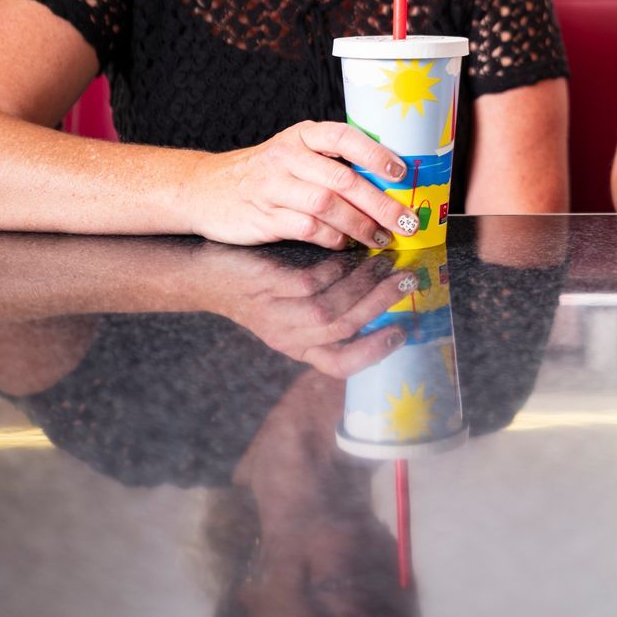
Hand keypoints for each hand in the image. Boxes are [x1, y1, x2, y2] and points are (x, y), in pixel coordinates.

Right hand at [181, 120, 422, 248]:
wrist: (204, 188)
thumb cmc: (263, 173)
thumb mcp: (294, 153)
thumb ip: (331, 162)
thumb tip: (387, 184)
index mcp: (301, 136)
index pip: (343, 137)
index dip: (375, 153)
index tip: (402, 172)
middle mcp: (287, 157)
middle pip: (342, 179)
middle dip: (380, 203)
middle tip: (405, 221)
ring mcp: (273, 187)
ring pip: (326, 205)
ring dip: (360, 225)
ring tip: (381, 237)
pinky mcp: (264, 216)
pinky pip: (306, 228)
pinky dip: (331, 238)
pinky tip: (345, 243)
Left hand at [196, 244, 421, 377]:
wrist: (207, 274)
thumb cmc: (258, 286)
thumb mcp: (290, 310)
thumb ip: (328, 309)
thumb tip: (382, 293)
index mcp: (298, 347)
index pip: (340, 364)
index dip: (374, 352)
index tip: (403, 331)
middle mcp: (289, 337)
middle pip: (344, 330)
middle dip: (382, 306)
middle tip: (409, 281)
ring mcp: (279, 313)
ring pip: (332, 308)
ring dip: (366, 284)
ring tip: (387, 262)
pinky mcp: (271, 287)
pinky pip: (314, 282)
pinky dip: (340, 269)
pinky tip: (352, 251)